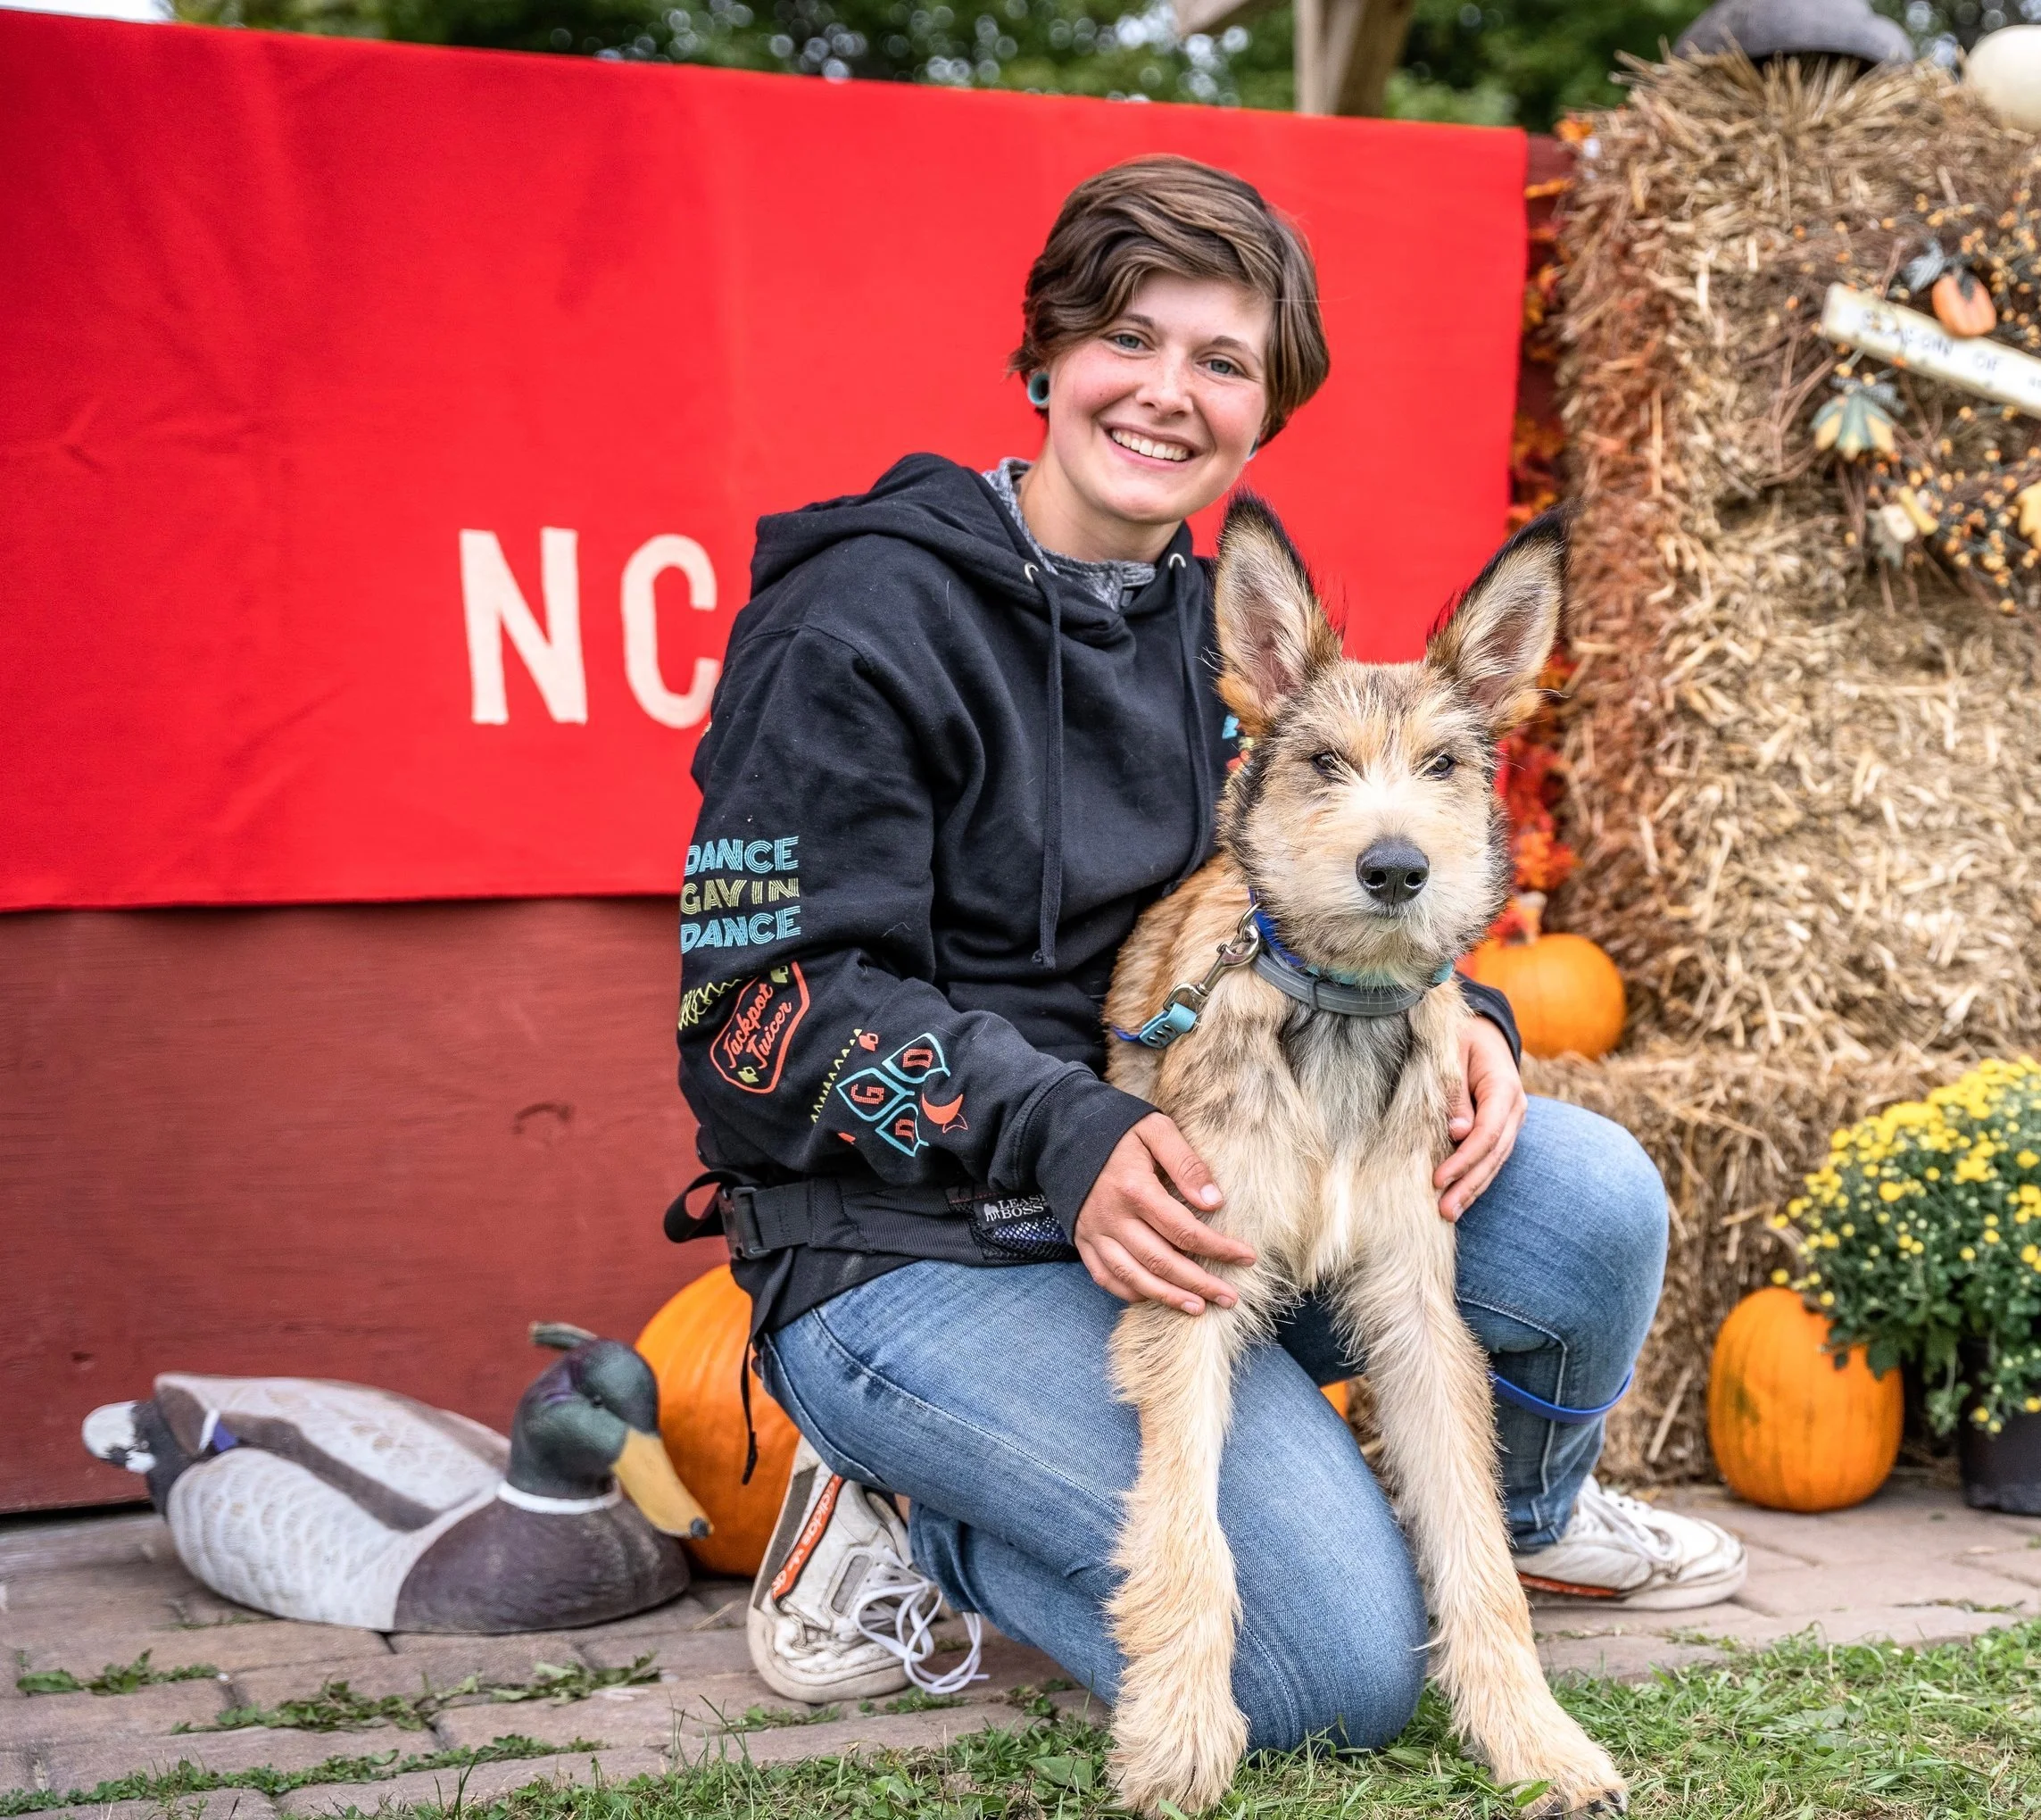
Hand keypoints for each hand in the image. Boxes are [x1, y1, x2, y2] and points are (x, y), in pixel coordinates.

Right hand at [1074, 1113, 1256, 1315]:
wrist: (1062, 1131)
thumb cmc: (1116, 1128)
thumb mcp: (1155, 1129)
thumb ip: (1186, 1163)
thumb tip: (1214, 1201)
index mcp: (1134, 1189)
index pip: (1184, 1230)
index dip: (1218, 1248)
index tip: (1246, 1257)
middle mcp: (1113, 1218)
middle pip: (1162, 1261)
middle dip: (1199, 1284)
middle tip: (1229, 1297)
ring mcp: (1095, 1232)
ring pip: (1134, 1276)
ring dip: (1168, 1297)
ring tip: (1198, 1307)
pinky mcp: (1082, 1240)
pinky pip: (1106, 1277)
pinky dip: (1131, 1292)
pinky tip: (1156, 1297)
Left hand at [1434, 1017, 1524, 1221]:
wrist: (1485, 1030)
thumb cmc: (1462, 1038)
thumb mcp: (1453, 1053)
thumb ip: (1455, 1091)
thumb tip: (1457, 1132)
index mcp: (1504, 1088)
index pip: (1488, 1132)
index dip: (1464, 1159)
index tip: (1438, 1179)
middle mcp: (1514, 1109)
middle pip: (1494, 1154)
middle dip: (1469, 1184)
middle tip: (1444, 1210)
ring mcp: (1512, 1121)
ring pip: (1495, 1161)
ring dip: (1473, 1188)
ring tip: (1449, 1212)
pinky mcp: (1502, 1128)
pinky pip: (1491, 1157)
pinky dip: (1476, 1178)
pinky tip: (1460, 1198)